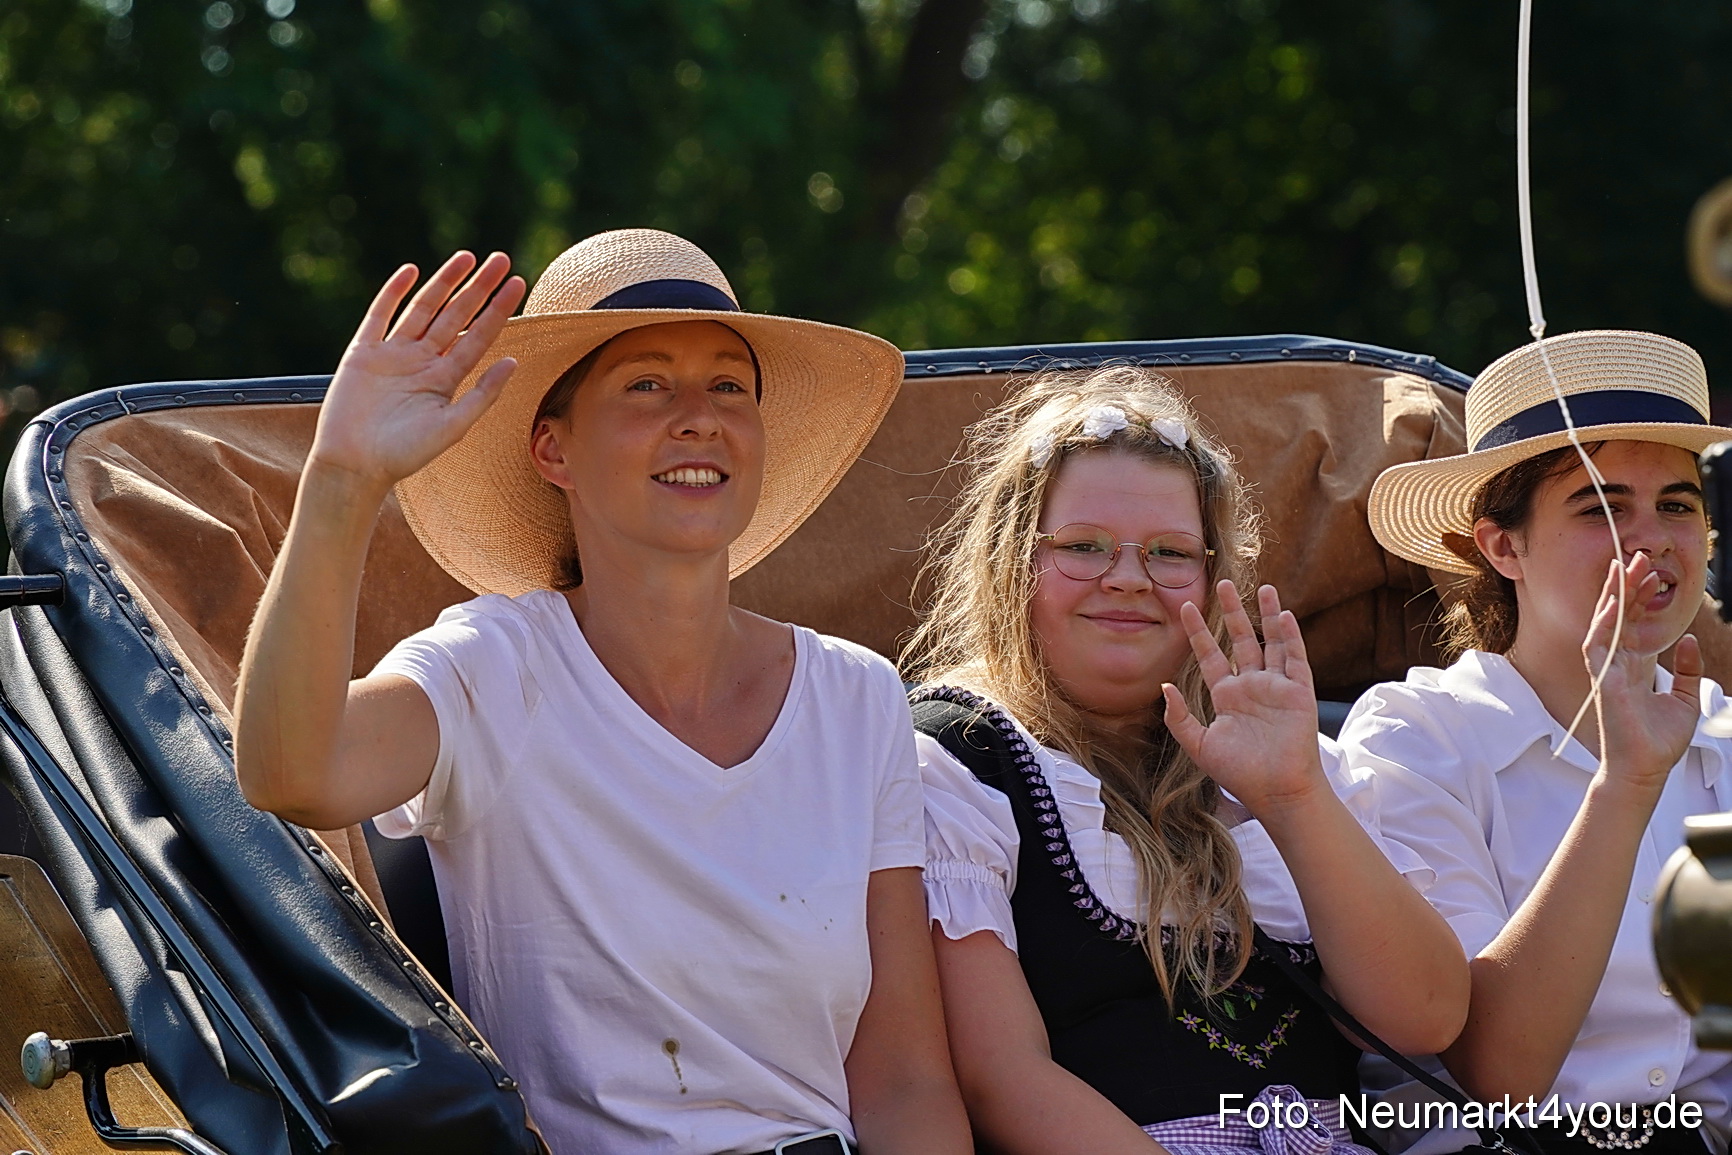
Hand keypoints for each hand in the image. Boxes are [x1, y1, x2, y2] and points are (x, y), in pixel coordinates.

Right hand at [308, 251, 526, 493]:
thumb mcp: (453, 426)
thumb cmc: (405, 454)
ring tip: (467, 257)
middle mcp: (422, 361)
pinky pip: (380, 315)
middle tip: (502, 259)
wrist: (355, 466)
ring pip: (424, 308)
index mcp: (445, 378)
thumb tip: (515, 361)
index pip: (479, 336)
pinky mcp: (363, 352)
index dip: (498, 310)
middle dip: (479, 288)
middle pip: (456, 315)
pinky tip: (412, 271)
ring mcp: (393, 354)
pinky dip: (394, 293)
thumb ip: (483, 394)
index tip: (519, 284)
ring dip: (445, 282)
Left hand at [1162, 582, 1324, 816]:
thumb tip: (1164, 686)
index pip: (1211, 655)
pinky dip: (1290, 638)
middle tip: (1224, 583)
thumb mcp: (1199, 746)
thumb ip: (1180, 718)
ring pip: (1273, 643)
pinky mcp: (1299, 693)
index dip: (1199, 632)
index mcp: (1227, 696)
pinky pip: (1295, 660)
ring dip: (1269, 616)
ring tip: (1265, 588)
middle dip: (1233, 612)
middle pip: (1241, 640)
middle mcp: (1252, 686)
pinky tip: (1284, 616)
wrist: (1275, 791)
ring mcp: (1277, 688)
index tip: (1185, 607)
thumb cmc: (1239, 774)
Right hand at [1583, 553, 1701, 790]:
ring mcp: (1607, 670)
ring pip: (1606, 623)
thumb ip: (1688, 669)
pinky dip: (1605, 623)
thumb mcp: (1686, 698)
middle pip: (1620, 616)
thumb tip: (1688, 640)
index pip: (1635, 623)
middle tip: (1637, 557)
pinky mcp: (1602, 681)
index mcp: (1634, 666)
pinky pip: (1598, 645)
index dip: (1642, 598)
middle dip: (1628, 585)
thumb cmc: (1659, 741)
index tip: (1652, 574)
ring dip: (1614, 594)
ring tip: (1623, 568)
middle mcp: (1617, 663)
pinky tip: (1613, 604)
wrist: (1646, 769)